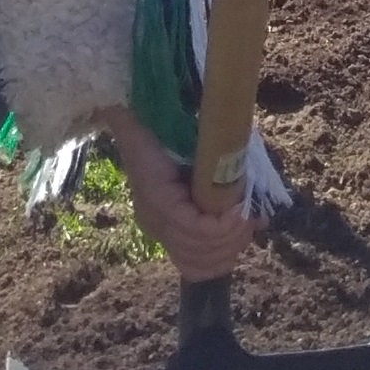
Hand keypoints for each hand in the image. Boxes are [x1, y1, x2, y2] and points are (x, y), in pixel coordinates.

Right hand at [102, 105, 258, 280]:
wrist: (144, 131)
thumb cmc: (159, 124)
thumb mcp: (155, 121)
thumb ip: (138, 118)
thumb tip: (117, 104)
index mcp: (153, 192)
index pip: (187, 227)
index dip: (218, 226)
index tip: (241, 210)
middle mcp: (153, 219)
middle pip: (196, 251)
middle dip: (230, 237)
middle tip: (253, 215)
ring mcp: (161, 231)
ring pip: (198, 262)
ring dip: (229, 247)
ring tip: (250, 222)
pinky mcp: (173, 237)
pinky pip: (196, 264)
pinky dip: (222, 257)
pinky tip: (240, 235)